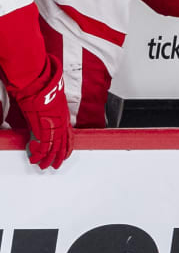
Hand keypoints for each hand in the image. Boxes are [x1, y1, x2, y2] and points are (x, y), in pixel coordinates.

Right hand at [10, 56, 69, 170]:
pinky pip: (43, 146)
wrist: (40, 87)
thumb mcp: (53, 102)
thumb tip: (45, 117)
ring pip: (53, 148)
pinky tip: (34, 158)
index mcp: (64, 118)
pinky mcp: (44, 128)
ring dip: (47, 158)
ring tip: (42, 165)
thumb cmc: (45, 90)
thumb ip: (51, 113)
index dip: (67, 148)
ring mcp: (54, 127)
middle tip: (55, 165)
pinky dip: (38, 153)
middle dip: (58, 157)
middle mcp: (62, 124)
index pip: (69, 137)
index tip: (65, 154)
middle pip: (62, 145)